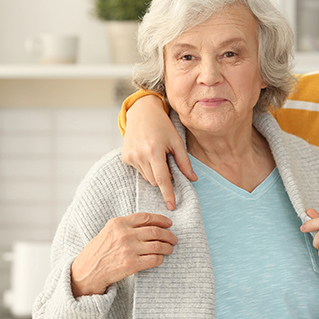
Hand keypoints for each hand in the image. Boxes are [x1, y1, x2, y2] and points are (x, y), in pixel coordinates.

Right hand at [70, 213, 177, 296]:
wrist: (87, 271)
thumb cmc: (98, 251)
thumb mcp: (108, 231)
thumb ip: (125, 225)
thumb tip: (149, 224)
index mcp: (118, 223)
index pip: (146, 217)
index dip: (161, 220)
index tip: (169, 223)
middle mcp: (124, 234)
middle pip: (155, 231)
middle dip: (168, 235)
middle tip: (174, 238)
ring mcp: (128, 249)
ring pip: (157, 245)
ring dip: (167, 247)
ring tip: (170, 249)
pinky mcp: (131, 264)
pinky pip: (154, 259)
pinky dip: (160, 259)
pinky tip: (160, 259)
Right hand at [121, 95, 195, 209]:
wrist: (142, 112)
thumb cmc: (162, 126)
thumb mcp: (177, 141)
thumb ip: (184, 162)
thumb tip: (193, 179)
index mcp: (154, 151)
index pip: (162, 179)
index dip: (168, 194)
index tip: (172, 206)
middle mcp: (139, 155)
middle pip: (155, 181)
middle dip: (164, 177)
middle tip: (168, 161)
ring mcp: (130, 157)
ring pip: (147, 178)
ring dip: (155, 173)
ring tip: (157, 155)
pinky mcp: (125, 157)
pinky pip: (140, 171)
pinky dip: (146, 167)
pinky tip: (147, 153)